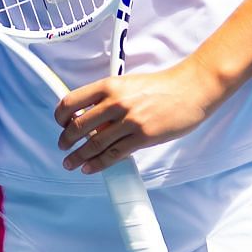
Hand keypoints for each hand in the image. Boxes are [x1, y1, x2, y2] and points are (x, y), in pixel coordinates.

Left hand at [55, 57, 227, 173]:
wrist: (191, 89)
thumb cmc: (161, 86)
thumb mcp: (128, 84)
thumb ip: (108, 98)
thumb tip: (90, 119)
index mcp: (109, 85)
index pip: (72, 101)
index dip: (60, 116)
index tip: (59, 124)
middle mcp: (116, 102)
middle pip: (78, 126)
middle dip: (66, 140)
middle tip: (62, 147)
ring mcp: (129, 121)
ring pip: (94, 144)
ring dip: (78, 156)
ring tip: (70, 163)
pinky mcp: (143, 137)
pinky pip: (114, 154)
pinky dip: (98, 164)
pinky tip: (89, 168)